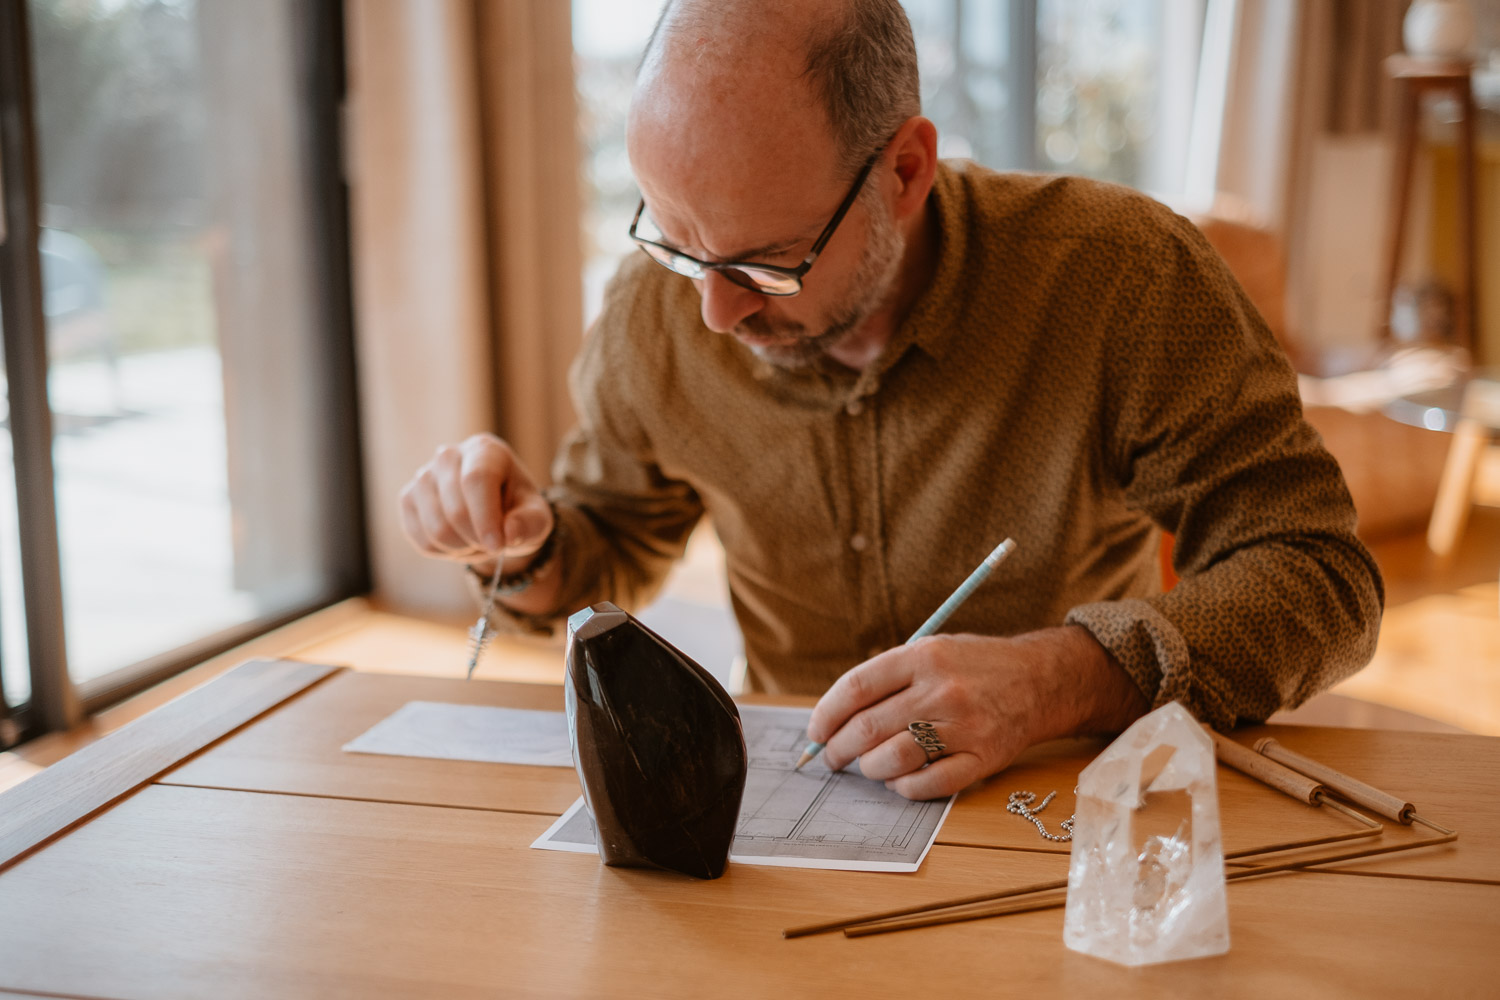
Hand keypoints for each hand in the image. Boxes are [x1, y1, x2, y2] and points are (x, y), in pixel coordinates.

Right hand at [397, 433, 554, 570]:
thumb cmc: (518, 511)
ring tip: (478, 540)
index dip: (486, 517)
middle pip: (455, 509)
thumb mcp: (537, 517)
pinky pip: (422, 540)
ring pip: (436, 528)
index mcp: (484, 449)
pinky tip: (460, 541)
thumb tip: (510, 533)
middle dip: (478, 538)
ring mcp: (423, 476)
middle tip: (494, 542)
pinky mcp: (408, 499)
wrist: (495, 515)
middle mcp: (449, 455)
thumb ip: (529, 523)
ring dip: (462, 547)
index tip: (498, 545)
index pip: (476, 479)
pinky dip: (444, 552)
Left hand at [805, 626, 1146, 800]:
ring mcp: (964, 726)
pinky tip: (900, 781)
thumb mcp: (933, 649)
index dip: (826, 714)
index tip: (815, 732)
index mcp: (924, 656)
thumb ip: (889, 676)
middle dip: (839, 748)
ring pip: (894, 759)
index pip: (857, 688)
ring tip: (868, 768)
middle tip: (832, 757)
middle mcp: (943, 690)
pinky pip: (929, 784)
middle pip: (869, 728)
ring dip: (870, 770)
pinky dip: (905, 788)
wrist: (1040, 680)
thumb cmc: (975, 666)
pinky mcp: (983, 758)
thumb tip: (835, 716)